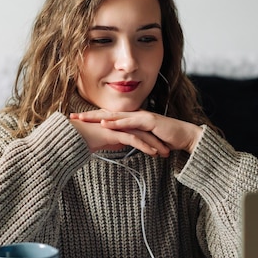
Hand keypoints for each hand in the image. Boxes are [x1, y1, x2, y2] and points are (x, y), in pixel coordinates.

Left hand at [70, 110, 202, 155]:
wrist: (186, 138)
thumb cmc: (167, 140)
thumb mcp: (144, 140)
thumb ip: (132, 139)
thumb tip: (120, 143)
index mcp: (132, 119)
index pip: (108, 118)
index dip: (92, 118)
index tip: (76, 121)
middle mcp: (135, 115)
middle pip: (107, 114)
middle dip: (88, 115)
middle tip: (71, 117)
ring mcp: (142, 116)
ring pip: (115, 116)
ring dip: (97, 117)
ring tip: (82, 119)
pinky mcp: (149, 121)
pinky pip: (130, 122)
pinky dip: (116, 122)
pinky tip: (105, 124)